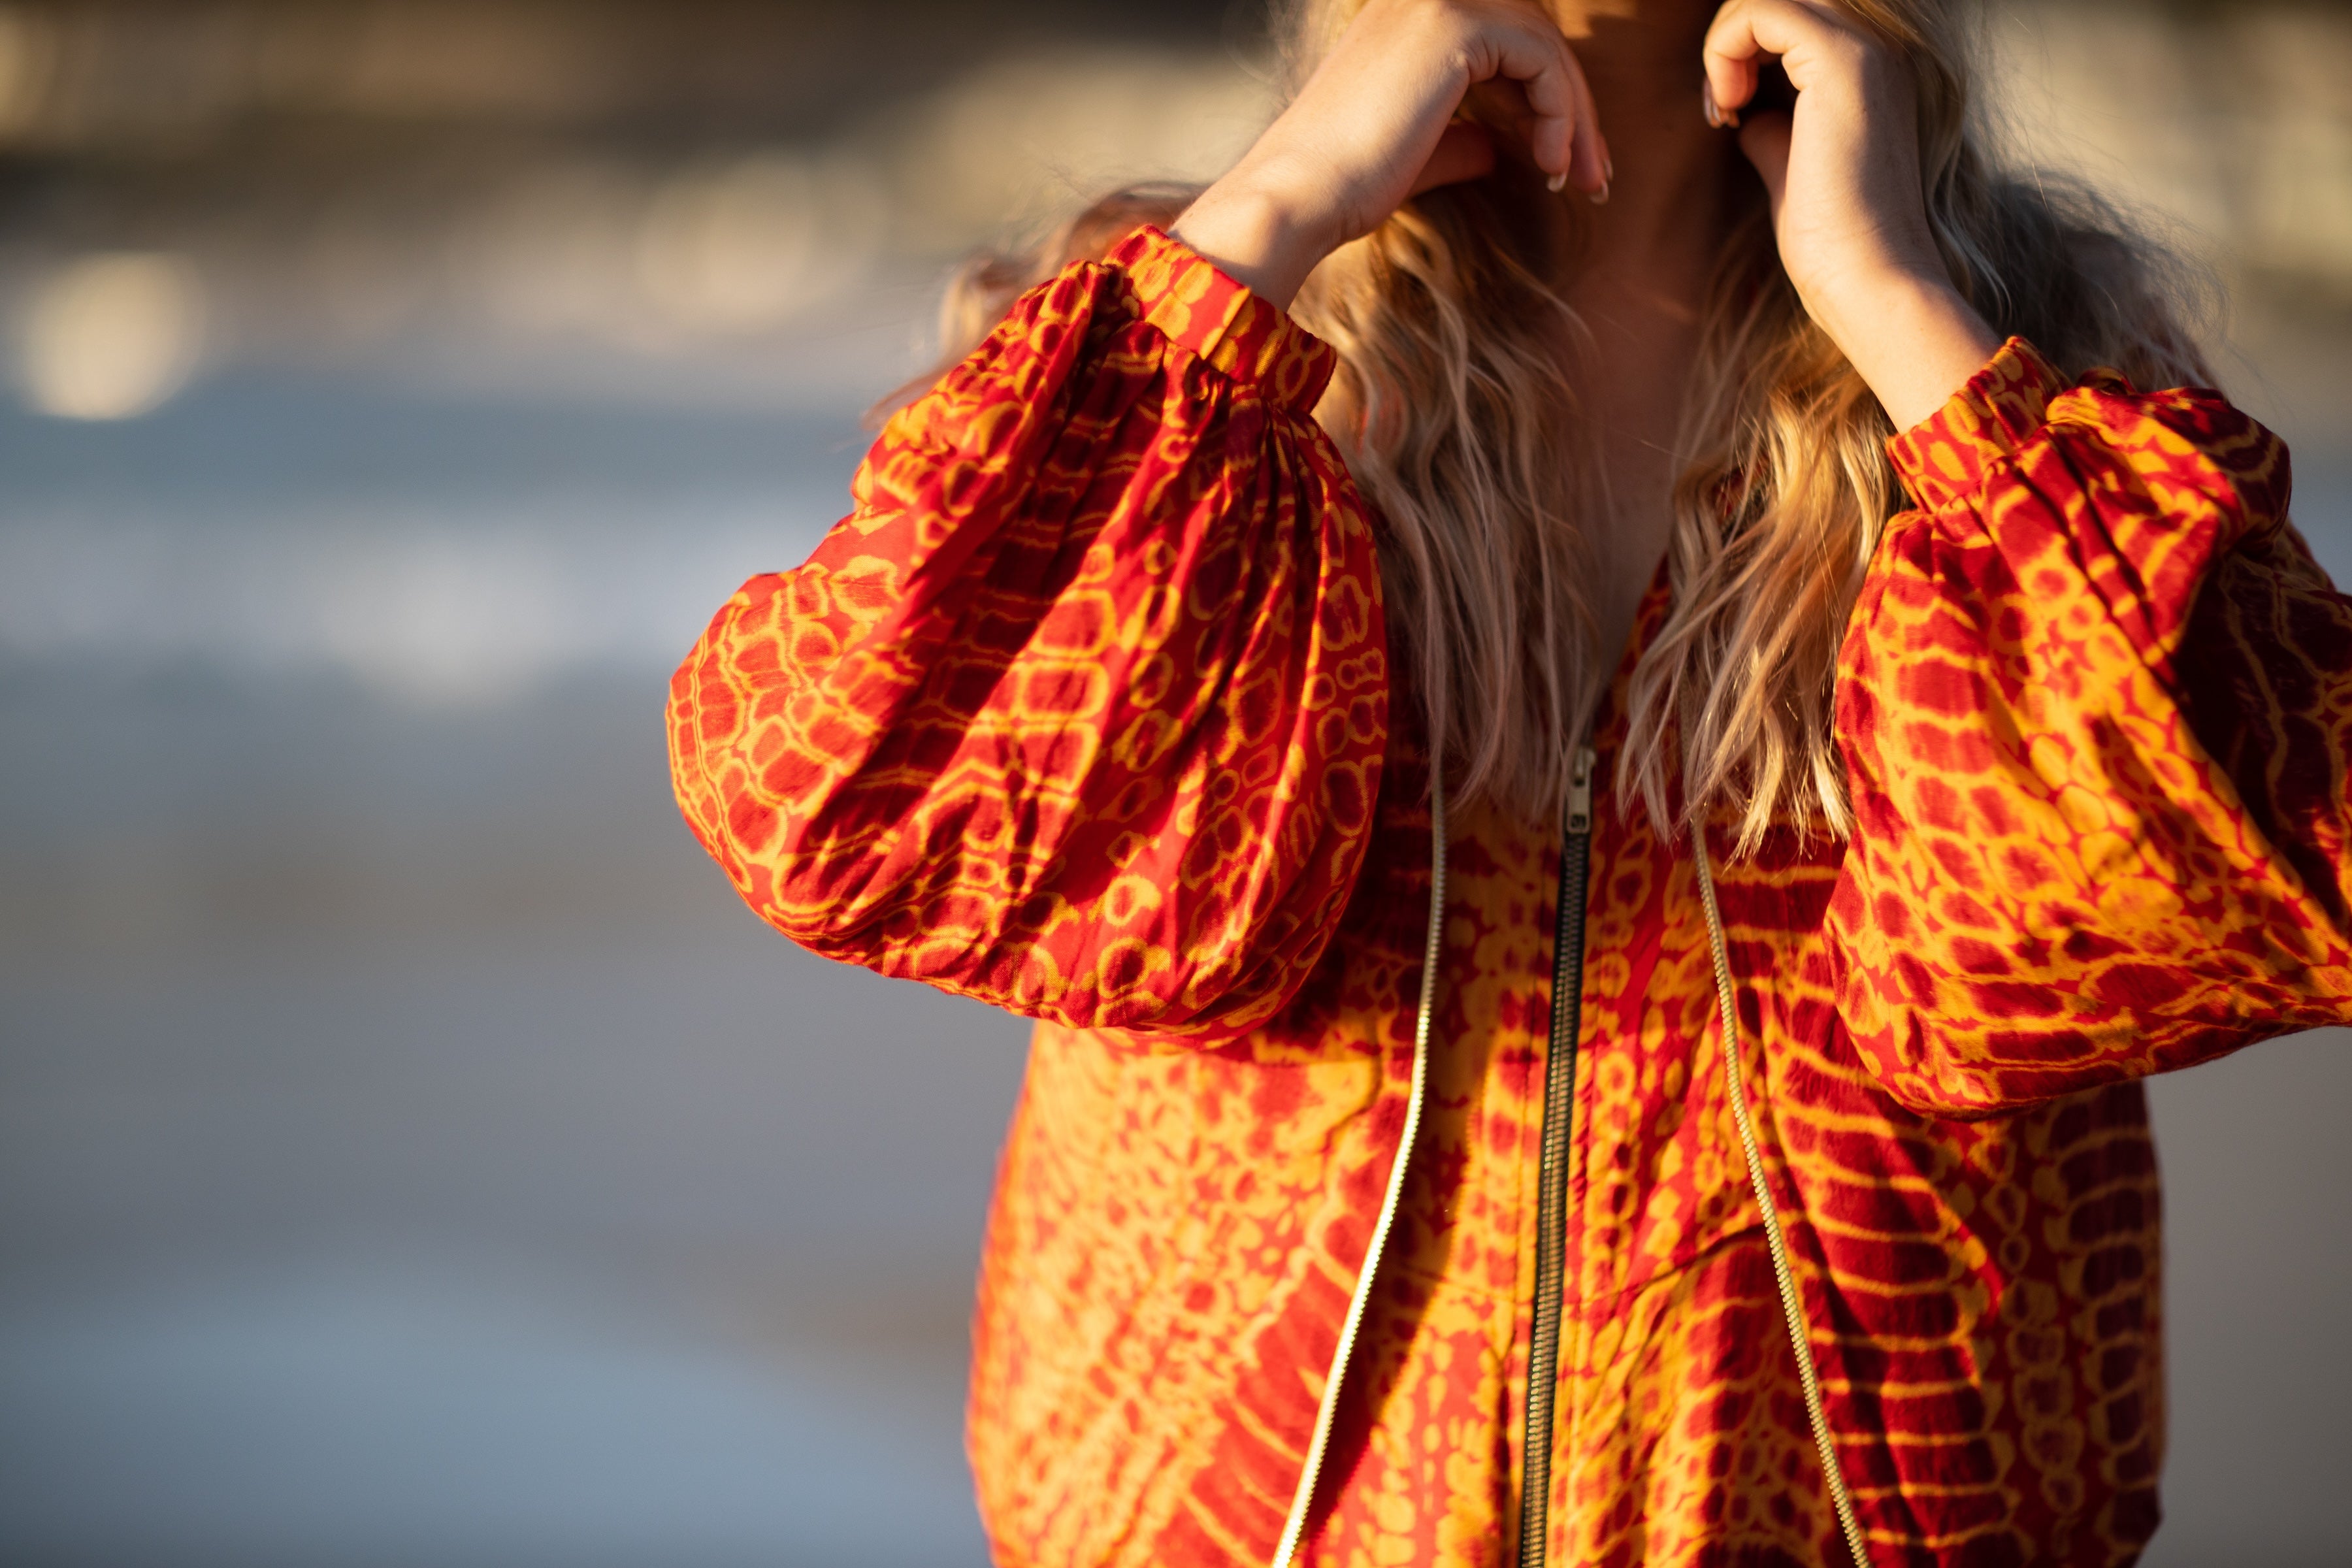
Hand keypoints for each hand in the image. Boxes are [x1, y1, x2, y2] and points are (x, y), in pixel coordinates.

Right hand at [1172, 0, 1609, 309]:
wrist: (1301, 196)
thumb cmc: (1346, 189)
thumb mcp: (1419, 155)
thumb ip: (1462, 140)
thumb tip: (1499, 150)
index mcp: (1405, 21)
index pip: (1504, 42)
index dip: (1547, 100)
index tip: (1569, 165)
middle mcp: (1420, 0)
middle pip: (1533, 38)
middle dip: (1572, 109)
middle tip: (1596, 178)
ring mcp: (1437, 3)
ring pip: (1544, 46)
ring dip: (1573, 116)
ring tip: (1580, 180)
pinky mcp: (1454, 25)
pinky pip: (1541, 58)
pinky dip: (1558, 113)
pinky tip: (1548, 165)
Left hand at [1702, 0, 2000, 428]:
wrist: (1871, 281)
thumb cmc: (1834, 244)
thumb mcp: (1793, 168)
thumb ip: (1774, 128)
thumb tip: (1744, 114)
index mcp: (1872, 68)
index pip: (1790, 19)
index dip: (1740, 49)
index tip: (1724, 111)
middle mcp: (1878, 47)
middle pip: (1782, 1)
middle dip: (1732, 39)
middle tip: (1719, 107)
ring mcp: (1866, 49)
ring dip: (1726, 41)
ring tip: (1722, 107)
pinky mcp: (1842, 63)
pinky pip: (1762, 9)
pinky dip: (1725, 47)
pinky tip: (1725, 105)